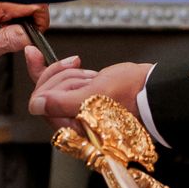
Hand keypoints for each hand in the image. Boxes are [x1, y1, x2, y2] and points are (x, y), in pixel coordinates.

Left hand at [26, 48, 151, 131]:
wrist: (152, 90)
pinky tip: (81, 66)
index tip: (47, 59)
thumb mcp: (94, 97)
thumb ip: (61, 103)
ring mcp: (75, 110)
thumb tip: (35, 105)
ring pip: (55, 84)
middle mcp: (70, 122)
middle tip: (82, 71)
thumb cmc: (132, 95)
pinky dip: (70, 71)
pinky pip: (64, 82)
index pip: (40, 103)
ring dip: (73, 74)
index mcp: (71, 128)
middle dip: (63, 76)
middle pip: (45, 92)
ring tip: (93, 78)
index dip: (46, 81)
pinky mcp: (81, 98)